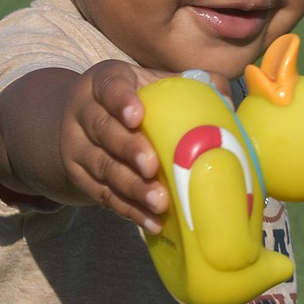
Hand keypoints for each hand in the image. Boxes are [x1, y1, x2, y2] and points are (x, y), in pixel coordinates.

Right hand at [60, 60, 172, 232]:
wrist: (85, 128)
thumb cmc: (135, 102)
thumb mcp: (153, 85)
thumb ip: (189, 86)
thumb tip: (227, 100)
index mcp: (104, 82)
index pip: (109, 86)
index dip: (120, 101)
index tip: (137, 116)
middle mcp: (84, 112)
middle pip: (103, 130)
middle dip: (128, 149)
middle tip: (152, 166)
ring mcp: (77, 147)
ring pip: (103, 167)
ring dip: (132, 187)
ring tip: (158, 201)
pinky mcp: (80, 178)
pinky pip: (105, 196)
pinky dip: (130, 210)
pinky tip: (153, 221)